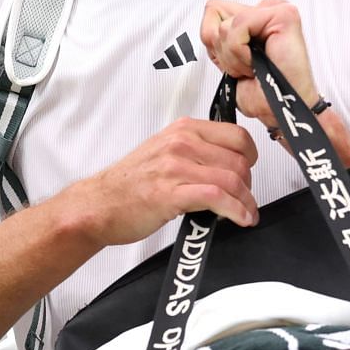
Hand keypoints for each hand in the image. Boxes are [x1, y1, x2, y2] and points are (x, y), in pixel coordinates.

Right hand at [65, 118, 259, 247]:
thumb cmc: (128, 184)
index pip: (236, 135)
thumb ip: (194, 152)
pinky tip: (240, 219)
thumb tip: (227, 165)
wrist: (98, 205)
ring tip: (246, 214)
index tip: (250, 172)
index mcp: (182, 130)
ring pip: (232, 179)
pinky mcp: (171, 194)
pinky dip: (236, 210)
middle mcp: (180, 144)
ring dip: (246, 201)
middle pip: (239, 160)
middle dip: (249, 185)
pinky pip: (217, 197)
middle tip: (246, 199)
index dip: (251, 157)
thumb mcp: (163, 153)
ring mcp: (175, 167)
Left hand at [200, 0, 319, 133]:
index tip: (236, 63)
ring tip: (254, 67)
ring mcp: (276, 10)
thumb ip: (216, 34)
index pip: (213, 11)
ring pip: (225, 24)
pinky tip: (257, 62)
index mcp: (254, 19)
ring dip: (233, 56)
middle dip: (222, 50)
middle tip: (246, 67)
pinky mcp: (284, 15)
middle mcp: (266, 10)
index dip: (215, 44)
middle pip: (215, 12)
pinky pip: (239, 24)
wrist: (280, 112)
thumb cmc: (262, 93)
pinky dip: (240, 52)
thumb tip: (211, 16)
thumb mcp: (225, 59)